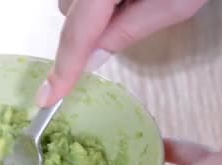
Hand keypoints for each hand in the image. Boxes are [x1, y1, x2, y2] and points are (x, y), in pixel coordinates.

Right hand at [37, 0, 207, 106]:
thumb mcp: (174, 4)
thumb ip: (127, 32)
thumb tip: (91, 61)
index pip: (77, 34)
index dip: (64, 70)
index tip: (48, 98)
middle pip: (68, 14)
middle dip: (86, 32)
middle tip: (129, 22)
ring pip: (70, 1)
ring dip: (91, 14)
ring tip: (132, 0)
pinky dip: (95, 0)